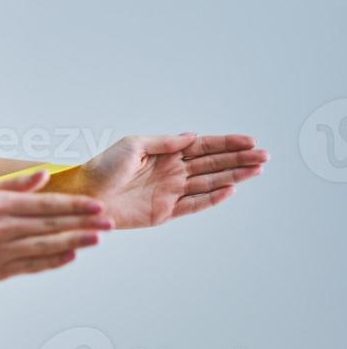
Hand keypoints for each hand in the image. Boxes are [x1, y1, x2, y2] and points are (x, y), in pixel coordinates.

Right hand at [0, 169, 114, 279]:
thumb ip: (16, 184)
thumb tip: (46, 174)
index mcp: (0, 206)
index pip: (45, 205)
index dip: (73, 205)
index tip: (96, 204)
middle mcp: (2, 229)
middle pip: (50, 226)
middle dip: (83, 223)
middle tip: (109, 222)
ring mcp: (2, 251)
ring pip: (45, 247)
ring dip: (74, 242)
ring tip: (97, 238)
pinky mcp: (0, 270)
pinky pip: (32, 265)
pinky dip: (53, 261)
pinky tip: (72, 254)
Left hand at [59, 133, 268, 228]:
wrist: (85, 194)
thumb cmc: (103, 167)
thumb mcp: (133, 145)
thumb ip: (165, 143)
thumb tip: (192, 136)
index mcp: (164, 154)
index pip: (203, 147)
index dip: (226, 144)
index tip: (249, 140)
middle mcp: (171, 172)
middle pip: (212, 165)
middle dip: (238, 159)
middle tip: (263, 155)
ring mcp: (170, 192)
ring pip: (209, 183)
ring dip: (233, 176)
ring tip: (256, 169)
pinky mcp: (165, 212)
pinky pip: (194, 204)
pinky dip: (213, 198)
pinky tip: (231, 189)